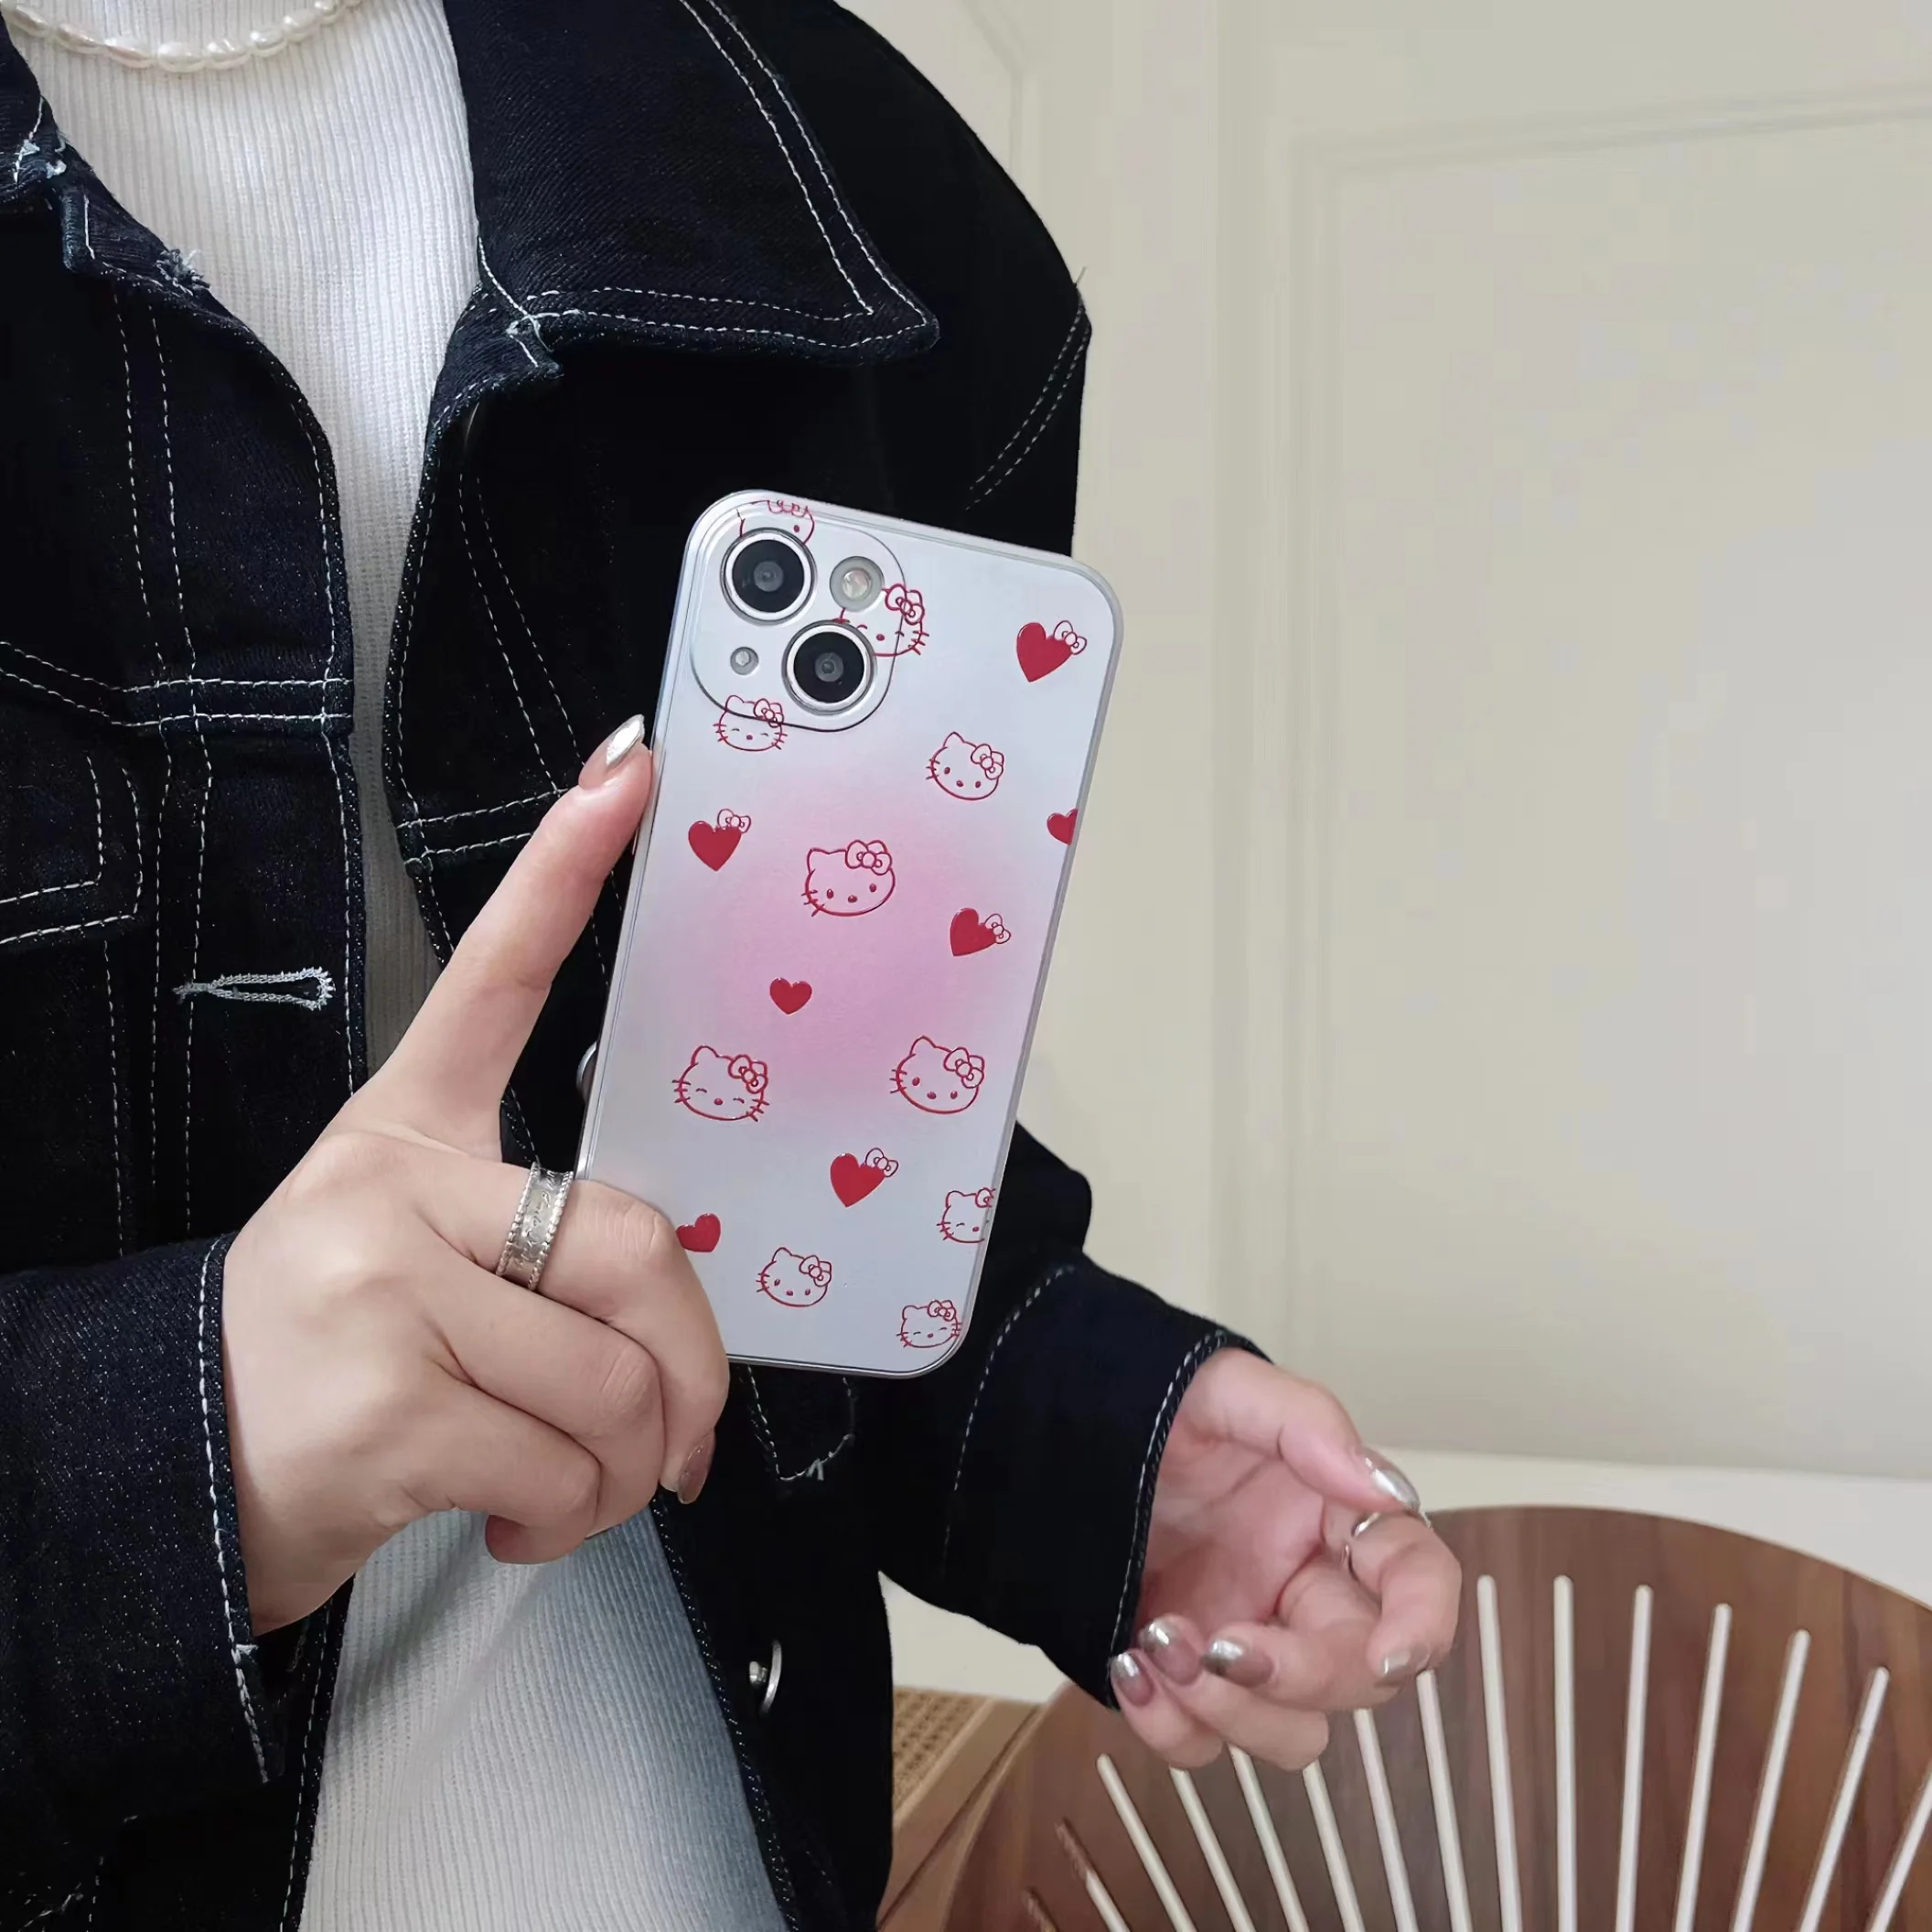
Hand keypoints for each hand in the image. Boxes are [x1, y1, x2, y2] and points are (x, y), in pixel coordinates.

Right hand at [223, 718, 729, 1633]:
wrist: (175, 1485)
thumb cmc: (331, 1362)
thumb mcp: (414, 1263)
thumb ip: (540, 1258)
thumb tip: (686, 1349)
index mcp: (404, 1133)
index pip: (494, 978)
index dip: (566, 871)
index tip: (632, 772)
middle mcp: (390, 1192)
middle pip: (632, 1247)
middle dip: (691, 1369)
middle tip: (681, 1436)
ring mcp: (382, 1297)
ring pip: (613, 1384)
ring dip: (630, 1472)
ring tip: (573, 1488)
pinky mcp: (387, 1412)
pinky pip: (564, 1468)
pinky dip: (572, 1521)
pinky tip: (515, 1521)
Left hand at [1110, 1350, 1459, 1770]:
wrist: (1061, 1437)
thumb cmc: (1155, 1408)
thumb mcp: (1224, 1390)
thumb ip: (1306, 1423)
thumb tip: (1381, 1489)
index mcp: (1331, 1519)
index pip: (1417, 1576)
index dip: (1424, 1621)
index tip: (1390, 1653)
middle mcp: (1303, 1592)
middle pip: (1359, 1676)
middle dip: (1299, 1676)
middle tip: (1221, 1645)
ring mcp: (1250, 1644)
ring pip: (1294, 1733)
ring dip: (1233, 1712)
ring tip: (1155, 1644)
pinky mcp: (1189, 1682)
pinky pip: (1204, 1744)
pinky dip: (1169, 1727)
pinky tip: (1127, 1666)